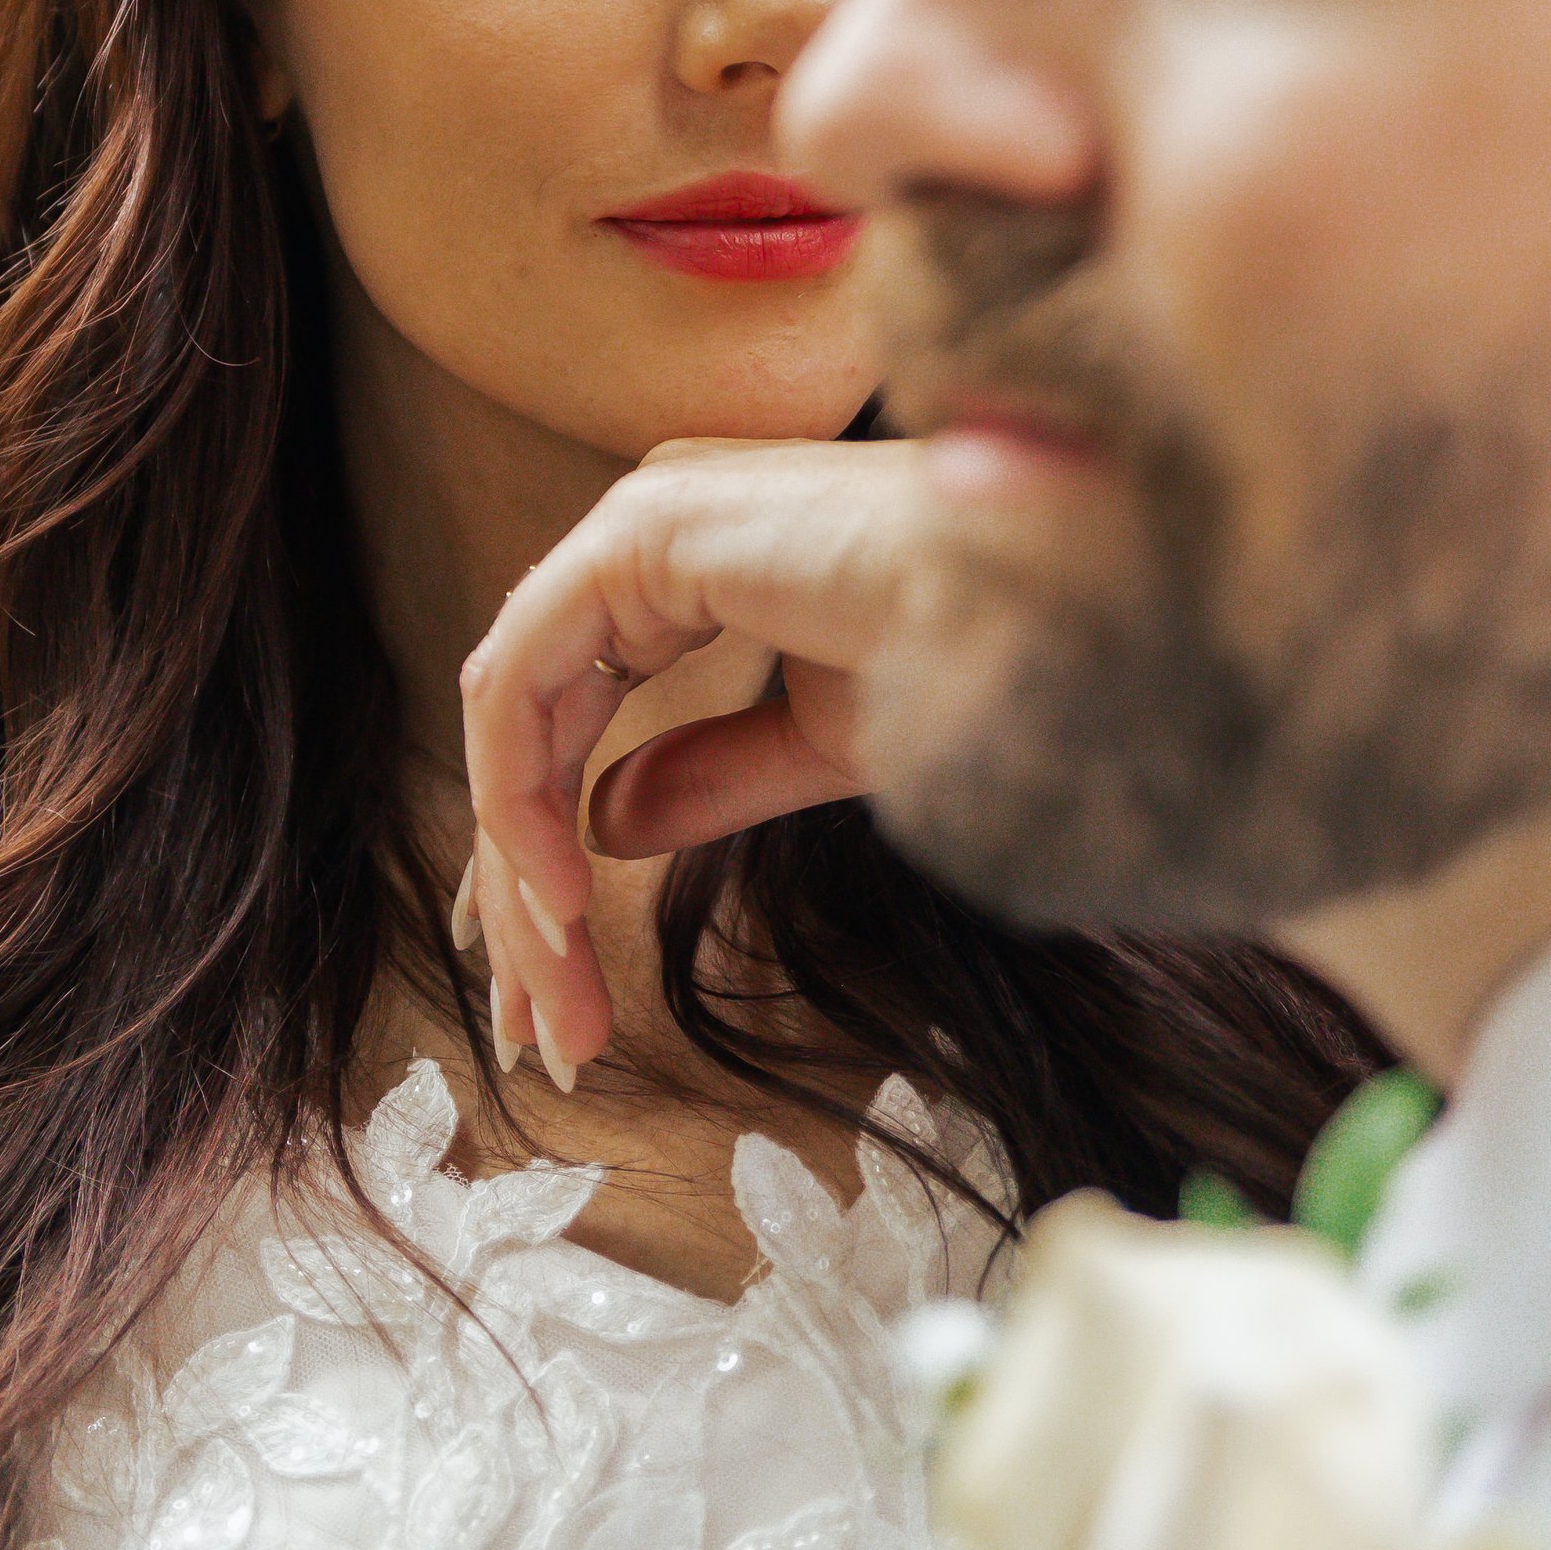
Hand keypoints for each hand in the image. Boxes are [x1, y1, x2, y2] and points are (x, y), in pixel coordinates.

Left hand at [457, 438, 928, 1074]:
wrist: (1039, 605)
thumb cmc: (963, 656)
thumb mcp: (814, 743)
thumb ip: (706, 773)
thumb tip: (604, 823)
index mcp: (689, 557)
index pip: (565, 709)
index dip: (538, 848)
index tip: (548, 979)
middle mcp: (646, 524)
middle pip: (529, 722)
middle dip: (520, 888)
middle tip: (534, 1029)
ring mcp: (636, 520)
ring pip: (511, 713)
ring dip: (519, 869)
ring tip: (555, 999)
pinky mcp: (634, 537)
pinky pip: (519, 682)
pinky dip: (520, 795)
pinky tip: (562, 902)